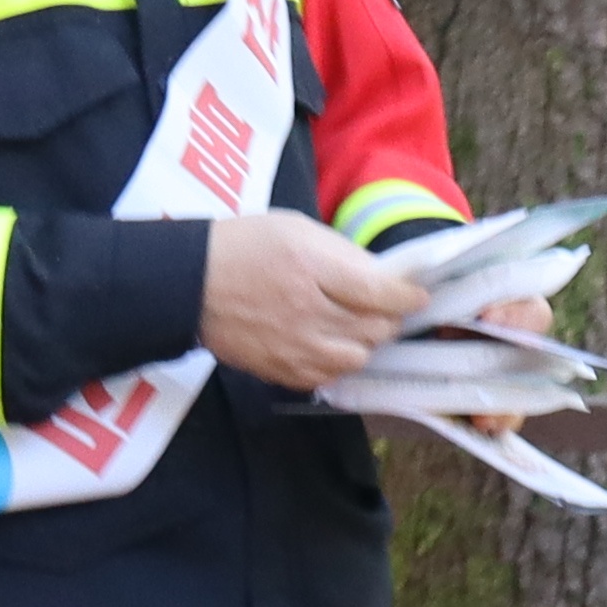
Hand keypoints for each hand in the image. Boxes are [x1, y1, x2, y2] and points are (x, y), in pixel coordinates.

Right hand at [199, 210, 427, 387]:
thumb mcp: (297, 229)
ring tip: (354, 326)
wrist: (189, 284)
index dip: (408, 297)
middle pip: (375, 329)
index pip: (382, 293)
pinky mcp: (281, 371)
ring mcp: (295, 347)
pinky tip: (328, 343)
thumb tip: (384, 276)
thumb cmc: (244, 246)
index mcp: (313, 268)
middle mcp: (308, 312)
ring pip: (358, 358)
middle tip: (383, 308)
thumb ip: (343, 253)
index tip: (418, 296)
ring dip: (365, 342)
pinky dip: (337, 362)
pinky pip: (329, 377)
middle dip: (388, 319)